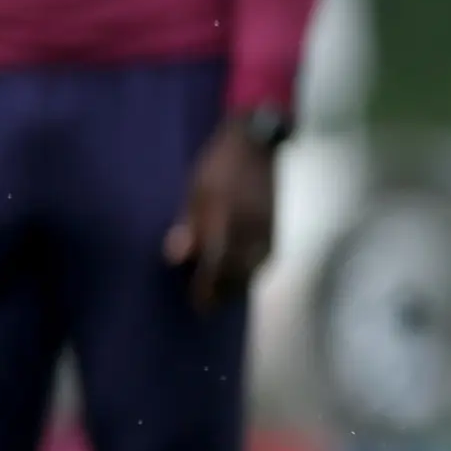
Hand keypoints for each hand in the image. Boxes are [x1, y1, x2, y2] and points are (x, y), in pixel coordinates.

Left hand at [165, 117, 279, 311]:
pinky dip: (254, 270)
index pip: (217, 268)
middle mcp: (251, 233)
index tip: (197, 304)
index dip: (207, 289)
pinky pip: (266, 257)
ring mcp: (267, 230)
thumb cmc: (219, 165)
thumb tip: (175, 259)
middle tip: (207, 307)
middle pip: (238, 274)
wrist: (257, 143)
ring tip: (224, 295)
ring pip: (255, 268)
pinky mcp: (275, 224)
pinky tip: (244, 273)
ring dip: (240, 284)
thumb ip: (188, 226)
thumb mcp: (195, 191)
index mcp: (228, 225)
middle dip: (223, 293)